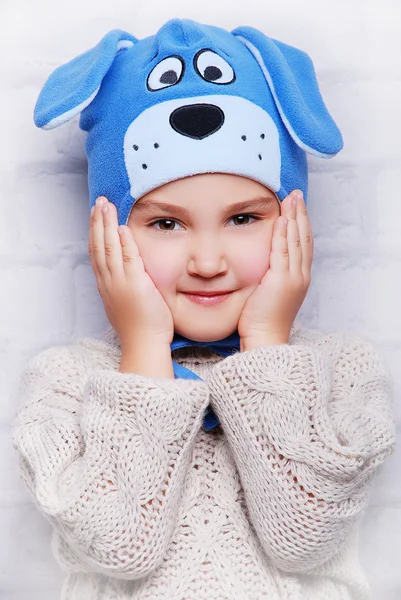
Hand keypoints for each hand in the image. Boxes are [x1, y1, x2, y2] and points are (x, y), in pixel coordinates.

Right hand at [88, 196, 173, 350]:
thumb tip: (127, 275)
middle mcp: (109, 282)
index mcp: (106, 286)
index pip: (97, 253)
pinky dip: (124, 242)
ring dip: (106, 225)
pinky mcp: (135, 285)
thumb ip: (124, 286)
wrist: (144, 344)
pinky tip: (122, 227)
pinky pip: (128, 259)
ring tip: (105, 206)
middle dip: (97, 223)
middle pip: (98, 246)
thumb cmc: (140, 327)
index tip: (96, 216)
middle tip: (98, 202)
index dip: (95, 233)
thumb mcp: (126, 303)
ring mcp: (120, 283)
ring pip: (109, 248)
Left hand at [238, 190, 312, 349]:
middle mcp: (301, 275)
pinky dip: (284, 233)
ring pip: (297, 240)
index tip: (297, 207)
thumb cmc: (262, 320)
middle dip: (301, 214)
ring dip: (295, 217)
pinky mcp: (282, 280)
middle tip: (297, 195)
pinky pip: (284, 251)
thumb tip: (261, 264)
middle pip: (304, 238)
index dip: (301, 224)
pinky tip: (282, 218)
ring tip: (292, 199)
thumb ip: (268, 275)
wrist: (265, 338)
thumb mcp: (268, 293)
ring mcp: (294, 277)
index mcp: (299, 278)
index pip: (303, 244)